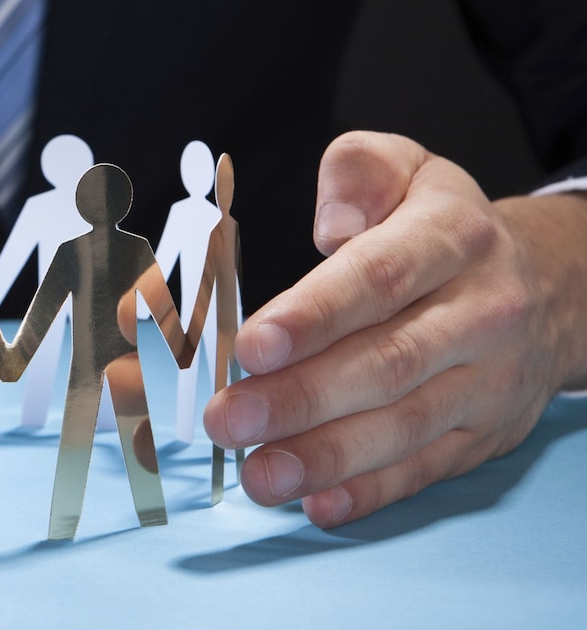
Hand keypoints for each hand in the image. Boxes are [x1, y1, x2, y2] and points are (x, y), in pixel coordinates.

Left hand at [203, 131, 586, 526]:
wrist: (551, 286)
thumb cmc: (442, 229)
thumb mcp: (409, 169)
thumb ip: (359, 171)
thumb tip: (332, 222)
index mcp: (451, 238)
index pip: (379, 278)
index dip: (313, 316)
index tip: (251, 346)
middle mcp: (480, 312)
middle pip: (387, 362)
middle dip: (300, 398)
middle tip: (227, 419)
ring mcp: (486, 381)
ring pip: (404, 426)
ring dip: (324, 457)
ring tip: (258, 473)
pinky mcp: (483, 435)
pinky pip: (425, 469)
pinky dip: (370, 493)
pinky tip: (317, 504)